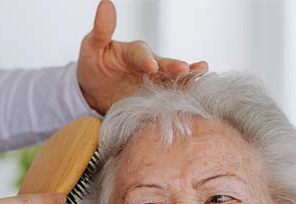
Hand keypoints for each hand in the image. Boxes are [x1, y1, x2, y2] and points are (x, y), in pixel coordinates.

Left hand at [77, 0, 208, 113]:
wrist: (95, 93)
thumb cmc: (94, 65)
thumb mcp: (92, 47)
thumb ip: (101, 30)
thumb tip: (105, 4)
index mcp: (135, 52)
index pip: (141, 55)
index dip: (146, 60)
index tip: (151, 66)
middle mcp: (151, 66)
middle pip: (165, 67)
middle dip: (175, 68)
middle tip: (185, 69)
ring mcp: (155, 84)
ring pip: (174, 82)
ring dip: (188, 80)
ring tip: (202, 78)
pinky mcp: (156, 102)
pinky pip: (170, 100)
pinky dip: (181, 100)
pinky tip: (193, 101)